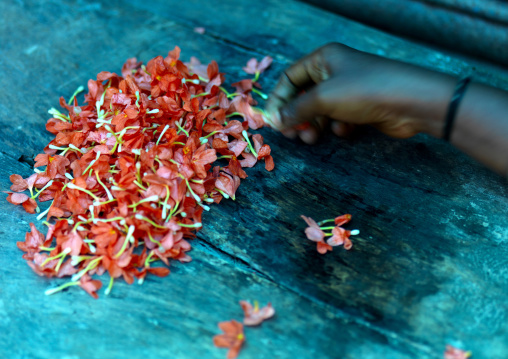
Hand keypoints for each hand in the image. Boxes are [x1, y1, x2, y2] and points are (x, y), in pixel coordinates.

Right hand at [265, 43, 455, 143]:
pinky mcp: (360, 107)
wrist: (411, 102)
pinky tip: (345, 130)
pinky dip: (337, 126)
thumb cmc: (364, 90)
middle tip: (291, 135)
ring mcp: (348, 89)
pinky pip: (338, 118)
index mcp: (323, 59)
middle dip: (296, 116)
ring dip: (314, 125)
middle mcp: (334, 71)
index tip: (271, 121)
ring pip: (320, 110)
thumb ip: (295, 109)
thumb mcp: (323, 98)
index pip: (289, 78)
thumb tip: (274, 121)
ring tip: (313, 138)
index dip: (278, 99)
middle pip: (303, 96)